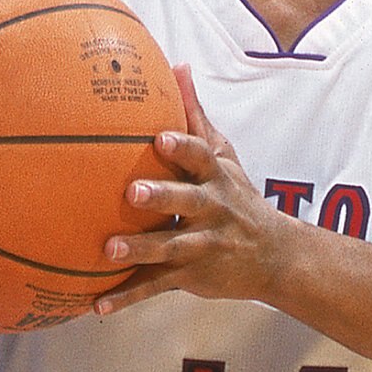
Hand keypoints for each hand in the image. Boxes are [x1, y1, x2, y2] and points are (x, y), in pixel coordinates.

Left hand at [95, 68, 283, 313]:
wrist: (275, 256)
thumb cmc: (237, 198)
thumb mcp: (224, 156)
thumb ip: (196, 116)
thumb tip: (177, 66)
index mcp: (215, 178)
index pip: (200, 158)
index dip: (182, 147)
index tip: (161, 138)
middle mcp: (211, 210)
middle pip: (186, 201)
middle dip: (161, 197)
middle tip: (131, 193)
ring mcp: (201, 245)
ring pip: (169, 248)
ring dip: (140, 250)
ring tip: (108, 251)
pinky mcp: (191, 276)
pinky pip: (156, 288)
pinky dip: (127, 298)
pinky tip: (96, 305)